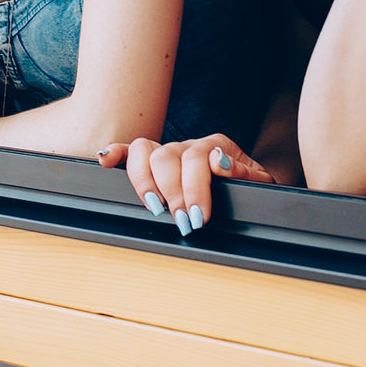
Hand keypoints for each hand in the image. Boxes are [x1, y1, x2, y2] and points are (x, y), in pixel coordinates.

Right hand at [98, 134, 278, 233]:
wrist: (251, 179)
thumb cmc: (252, 182)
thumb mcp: (260, 179)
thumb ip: (243, 171)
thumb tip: (218, 162)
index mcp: (215, 145)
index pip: (197, 159)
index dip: (195, 188)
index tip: (199, 216)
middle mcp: (188, 145)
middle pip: (168, 157)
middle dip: (172, 193)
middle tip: (182, 221)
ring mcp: (170, 151)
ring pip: (146, 152)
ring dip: (144, 181)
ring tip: (155, 207)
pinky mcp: (155, 161)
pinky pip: (131, 151)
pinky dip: (116, 153)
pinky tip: (105, 161)